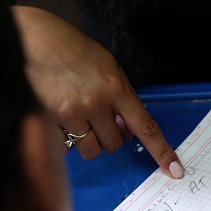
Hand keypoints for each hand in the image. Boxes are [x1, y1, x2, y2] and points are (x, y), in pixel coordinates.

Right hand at [11, 6, 183, 178]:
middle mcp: (96, 103)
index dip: (162, 151)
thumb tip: (126, 131)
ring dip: (89, 141)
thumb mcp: (109, 67)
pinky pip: (66, 148)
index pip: (145, 126)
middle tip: (99, 119)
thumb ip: (121, 98)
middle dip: (110, 136)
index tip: (175, 170)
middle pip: (114, 144)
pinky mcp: (49, 120)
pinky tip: (60, 119)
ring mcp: (72, 113)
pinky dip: (66, 140)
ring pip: (92, 150)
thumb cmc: (75, 51)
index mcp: (116, 87)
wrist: (35, 40)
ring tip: (79, 119)